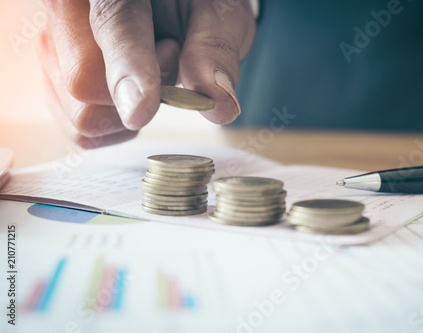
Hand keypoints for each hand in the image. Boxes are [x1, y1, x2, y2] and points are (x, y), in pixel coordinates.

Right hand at [38, 0, 255, 147]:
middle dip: (139, 88)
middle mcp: (67, 12)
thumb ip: (214, 49)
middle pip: (84, 82)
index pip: (111, 27)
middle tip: (171, 54)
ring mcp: (54, 48)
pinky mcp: (58, 80)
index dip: (128, 71)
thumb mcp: (217, 13)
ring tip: (151, 70)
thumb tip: (219, 102)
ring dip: (127, 108)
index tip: (141, 112)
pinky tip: (133, 94)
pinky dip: (115, 125)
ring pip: (80, 115)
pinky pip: (81, 130)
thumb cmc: (195, 5)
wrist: (174, 7)